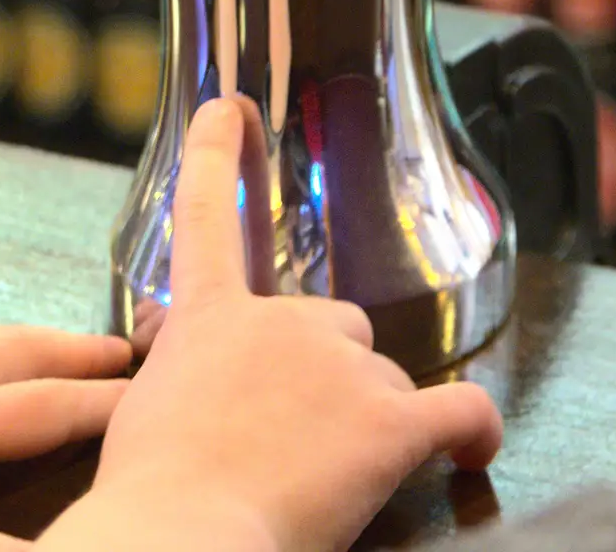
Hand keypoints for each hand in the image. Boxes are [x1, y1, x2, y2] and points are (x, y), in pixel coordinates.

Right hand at [39, 97, 501, 551]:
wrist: (181, 538)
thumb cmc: (151, 499)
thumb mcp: (142, 412)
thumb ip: (184, 373)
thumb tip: (198, 388)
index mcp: (209, 318)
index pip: (209, 212)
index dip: (218, 153)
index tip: (230, 107)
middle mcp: (280, 321)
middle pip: (335, 326)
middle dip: (328, 376)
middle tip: (297, 440)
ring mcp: (340, 365)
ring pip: (383, 382)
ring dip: (370, 423)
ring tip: (332, 482)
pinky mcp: (388, 420)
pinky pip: (457, 411)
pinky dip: (472, 431)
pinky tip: (472, 452)